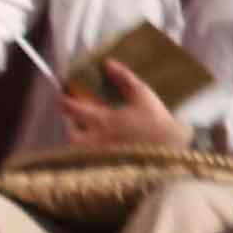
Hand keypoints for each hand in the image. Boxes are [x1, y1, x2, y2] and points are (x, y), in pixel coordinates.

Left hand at [58, 60, 191, 151]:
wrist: (171, 152)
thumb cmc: (157, 122)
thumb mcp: (142, 95)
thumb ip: (124, 78)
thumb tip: (107, 63)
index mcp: (104, 120)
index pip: (73, 109)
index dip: (64, 101)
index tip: (62, 96)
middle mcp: (97, 140)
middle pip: (71, 134)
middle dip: (69, 125)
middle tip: (72, 118)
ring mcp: (101, 157)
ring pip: (78, 150)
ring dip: (77, 139)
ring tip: (84, 132)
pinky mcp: (107, 168)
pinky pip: (89, 161)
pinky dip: (88, 153)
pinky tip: (98, 147)